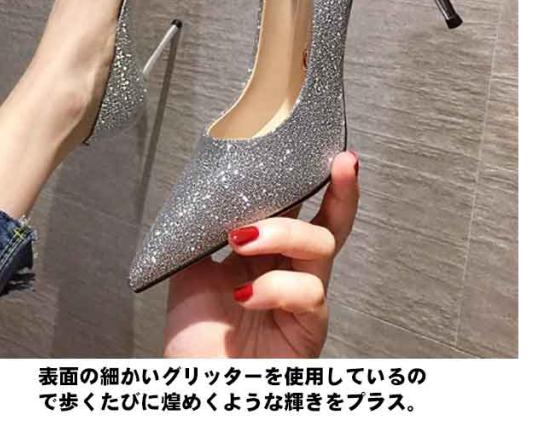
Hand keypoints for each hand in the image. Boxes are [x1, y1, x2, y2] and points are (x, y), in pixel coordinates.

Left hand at [163, 151, 359, 356]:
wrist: (193, 385)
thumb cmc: (194, 336)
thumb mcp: (192, 267)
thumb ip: (209, 230)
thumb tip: (217, 190)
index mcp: (265, 254)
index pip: (296, 209)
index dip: (311, 180)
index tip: (323, 149)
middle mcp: (290, 271)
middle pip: (331, 223)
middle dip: (342, 190)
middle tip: (342, 163)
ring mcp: (302, 298)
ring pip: (320, 244)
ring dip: (282, 233)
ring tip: (242, 240)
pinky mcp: (309, 328)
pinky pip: (309, 292)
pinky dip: (275, 286)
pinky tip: (245, 294)